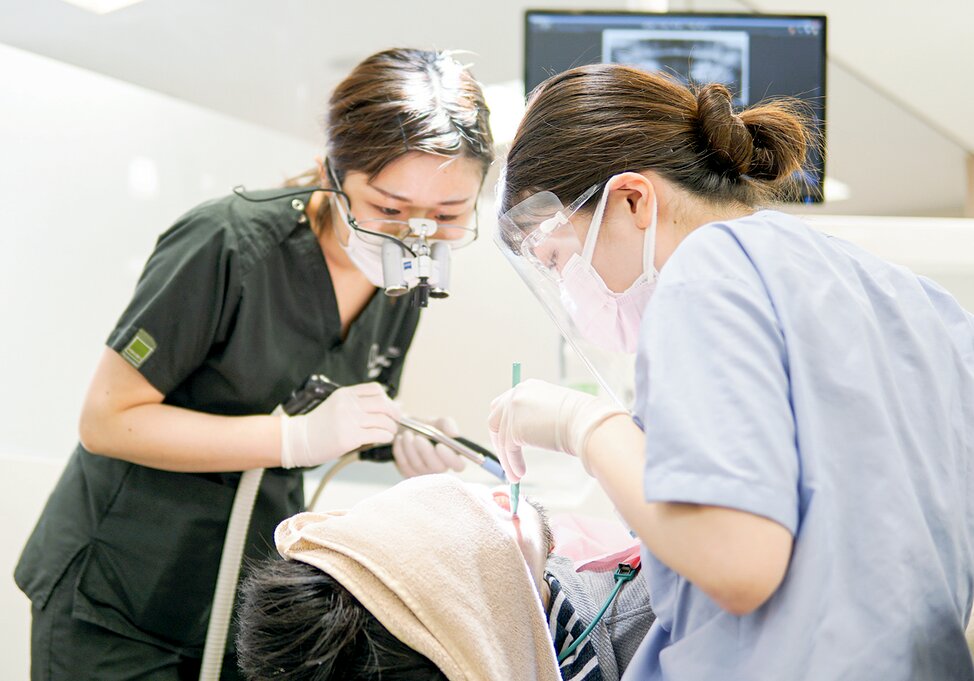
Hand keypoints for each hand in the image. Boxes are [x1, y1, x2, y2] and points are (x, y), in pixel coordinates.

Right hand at [280, 383, 400, 467]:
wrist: (297, 440)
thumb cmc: (318, 426)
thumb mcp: (336, 406)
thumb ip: (357, 404)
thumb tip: (388, 405)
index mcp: (345, 394)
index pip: (376, 389)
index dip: (388, 399)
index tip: (391, 407)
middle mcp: (348, 404)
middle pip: (383, 403)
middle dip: (395, 413)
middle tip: (397, 420)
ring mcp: (349, 420)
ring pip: (383, 420)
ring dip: (392, 427)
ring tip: (390, 431)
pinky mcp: (349, 437)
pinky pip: (377, 434)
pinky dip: (386, 436)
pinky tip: (385, 439)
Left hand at [393, 417, 466, 476]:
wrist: (406, 429)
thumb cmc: (426, 427)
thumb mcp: (437, 422)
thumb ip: (447, 425)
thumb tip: (454, 434)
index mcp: (452, 457)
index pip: (458, 465)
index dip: (450, 458)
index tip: (440, 445)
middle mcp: (440, 469)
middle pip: (437, 468)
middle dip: (426, 452)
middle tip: (418, 438)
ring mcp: (424, 474)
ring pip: (418, 466)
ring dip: (411, 448)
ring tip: (407, 434)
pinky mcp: (409, 474)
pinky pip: (404, 466)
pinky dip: (400, 451)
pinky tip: (400, 440)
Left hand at [487, 379, 627, 481]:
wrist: (585, 422)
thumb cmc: (579, 419)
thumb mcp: (552, 411)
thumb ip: (535, 416)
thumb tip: (527, 435)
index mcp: (527, 388)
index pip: (504, 406)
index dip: (504, 426)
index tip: (507, 443)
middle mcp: (517, 394)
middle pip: (495, 419)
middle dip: (499, 441)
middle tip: (506, 458)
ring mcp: (513, 409)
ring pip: (502, 438)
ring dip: (508, 459)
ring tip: (515, 475)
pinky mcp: (514, 427)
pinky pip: (508, 449)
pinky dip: (513, 463)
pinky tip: (519, 473)